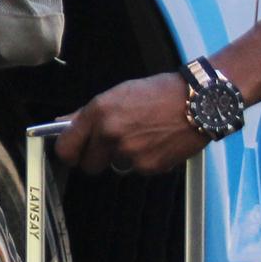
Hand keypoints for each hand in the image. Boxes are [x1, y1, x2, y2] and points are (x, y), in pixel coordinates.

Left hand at [55, 72, 204, 175]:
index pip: (66, 148)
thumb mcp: (118, 93)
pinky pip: (137, 169)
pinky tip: (156, 142)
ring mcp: (130, 153)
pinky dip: (144, 160)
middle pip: (88, 165)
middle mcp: (111, 135)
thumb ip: (87, 113)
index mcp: (99, 113)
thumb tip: (61, 122)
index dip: (69, 153)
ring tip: (142, 136)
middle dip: (96, 158)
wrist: (199, 101)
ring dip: (122, 157)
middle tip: (111, 144)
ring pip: (115, 166)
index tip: (74, 152)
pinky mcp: (149, 167)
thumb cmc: (159, 92)